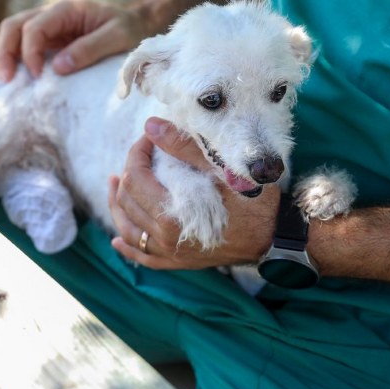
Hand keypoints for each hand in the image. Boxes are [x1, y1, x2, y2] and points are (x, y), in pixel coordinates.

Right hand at [0, 0, 150, 80]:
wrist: (140, 26)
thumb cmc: (132, 29)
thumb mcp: (119, 37)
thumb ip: (90, 49)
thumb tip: (58, 67)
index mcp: (67, 9)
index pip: (34, 27)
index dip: (30, 52)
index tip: (39, 76)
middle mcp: (53, 14)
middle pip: (13, 26)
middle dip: (5, 51)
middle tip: (7, 80)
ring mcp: (49, 27)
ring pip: (13, 34)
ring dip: (5, 56)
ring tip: (7, 81)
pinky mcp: (51, 41)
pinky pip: (24, 47)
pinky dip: (16, 61)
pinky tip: (16, 79)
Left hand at [109, 117, 278, 269]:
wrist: (275, 237)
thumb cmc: (253, 201)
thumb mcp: (222, 169)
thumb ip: (184, 148)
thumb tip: (151, 126)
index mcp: (172, 213)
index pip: (136, 177)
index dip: (137, 152)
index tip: (148, 138)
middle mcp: (165, 237)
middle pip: (128, 200)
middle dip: (128, 171)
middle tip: (140, 154)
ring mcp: (170, 253)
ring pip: (128, 228)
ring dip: (117, 204)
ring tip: (114, 185)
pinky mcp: (179, 262)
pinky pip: (144, 257)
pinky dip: (128, 247)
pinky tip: (118, 240)